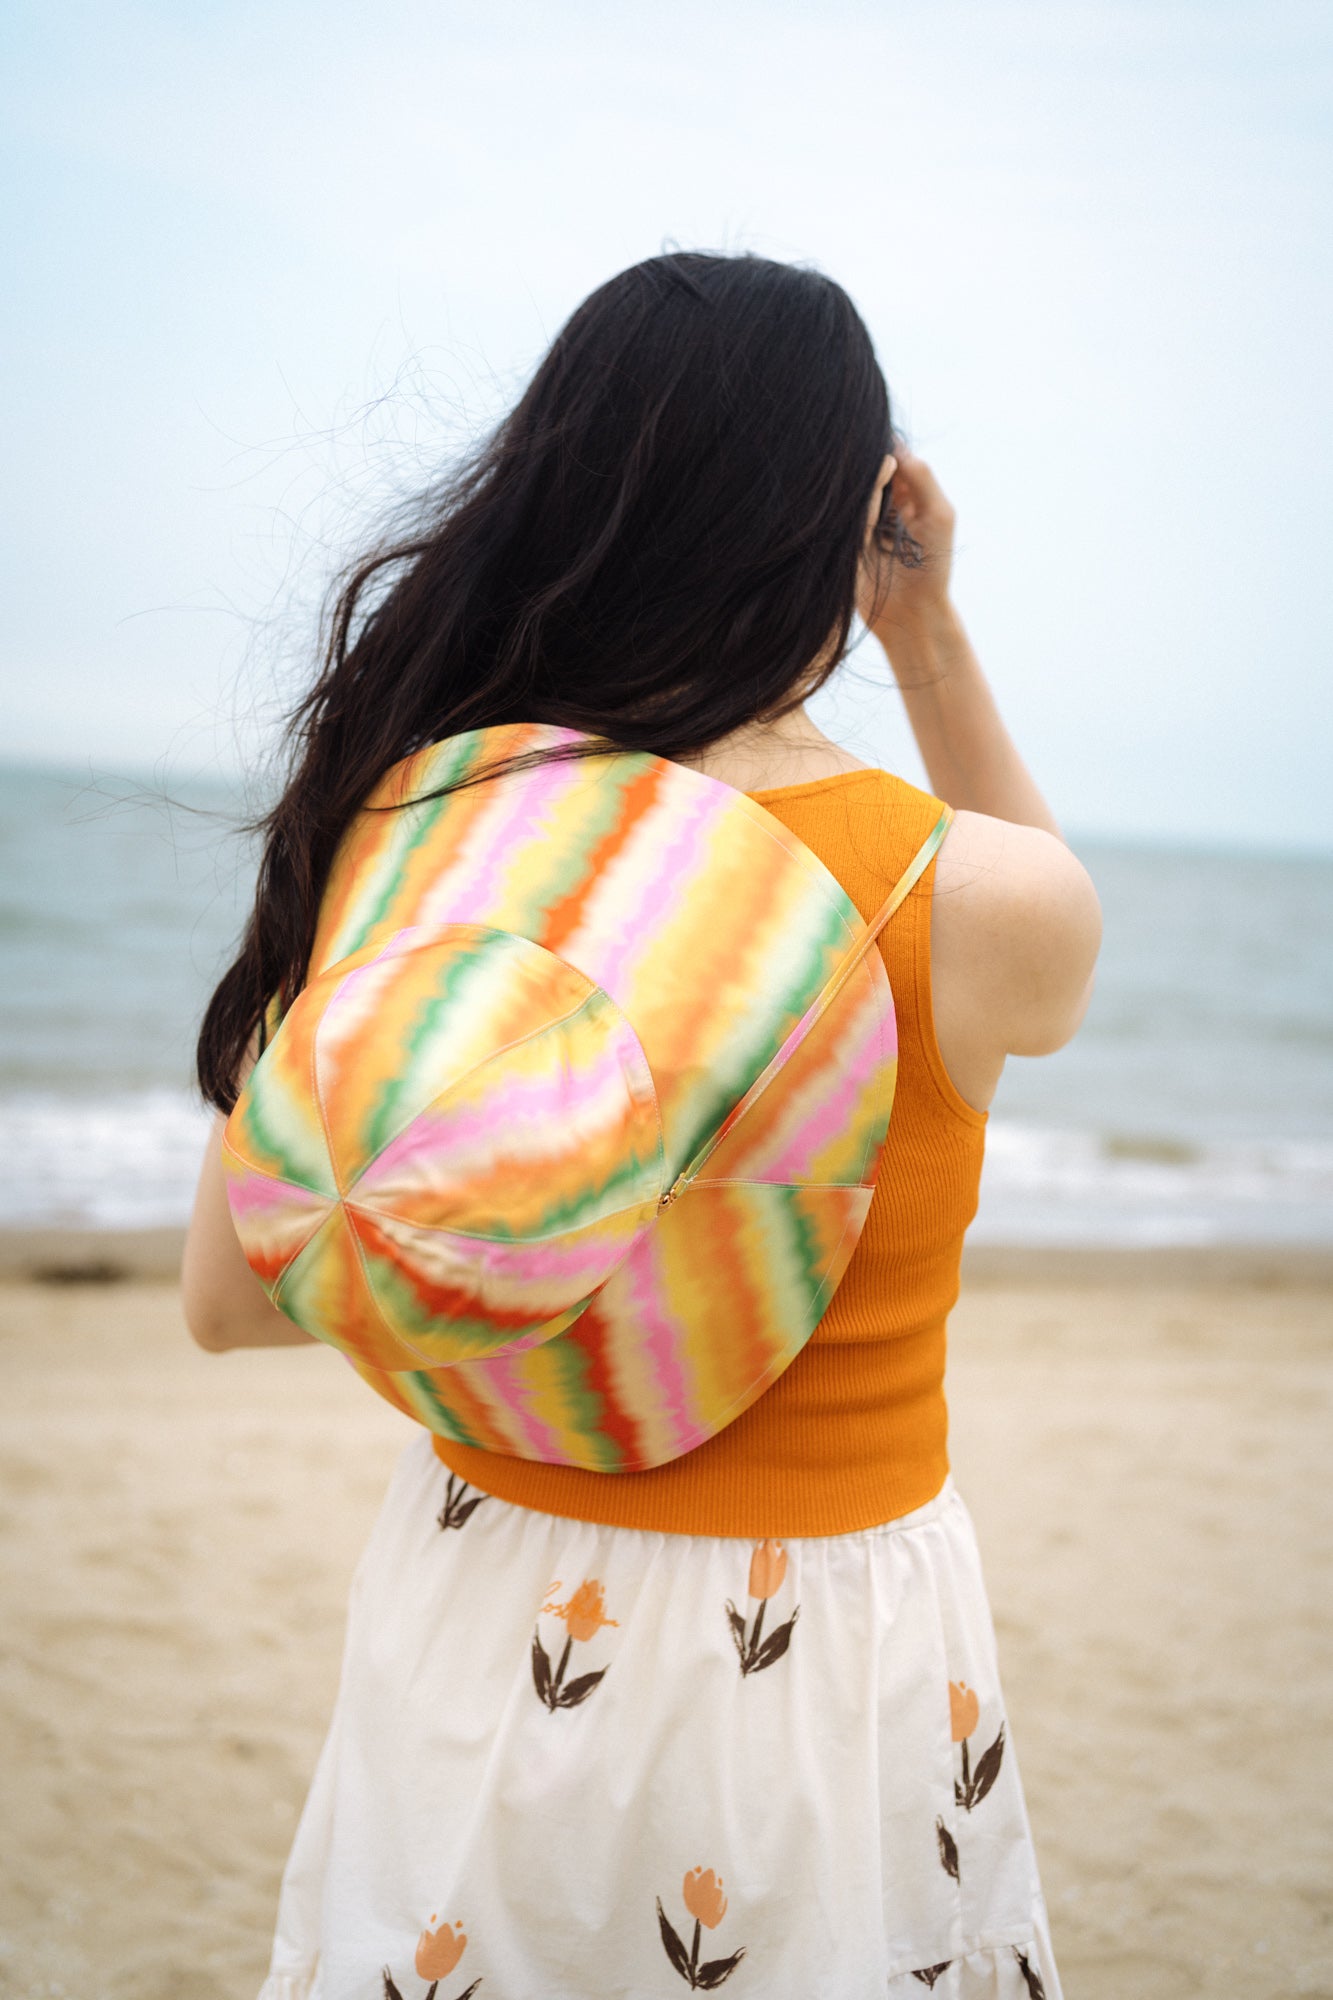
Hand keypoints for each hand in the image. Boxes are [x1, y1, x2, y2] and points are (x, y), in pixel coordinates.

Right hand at [858, 449, 955, 640]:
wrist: (912, 614)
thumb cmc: (933, 566)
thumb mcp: (938, 514)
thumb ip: (920, 477)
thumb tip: (891, 448)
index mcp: (905, 493)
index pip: (890, 455)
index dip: (881, 442)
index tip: (871, 432)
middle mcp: (880, 504)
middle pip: (865, 469)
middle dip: (862, 462)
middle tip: (855, 451)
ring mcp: (859, 523)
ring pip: (850, 492)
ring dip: (852, 486)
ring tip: (862, 489)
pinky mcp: (843, 542)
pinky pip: (840, 518)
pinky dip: (845, 510)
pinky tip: (851, 509)